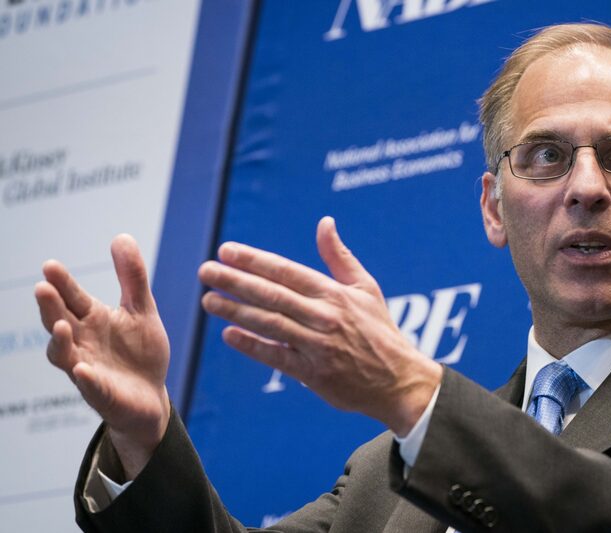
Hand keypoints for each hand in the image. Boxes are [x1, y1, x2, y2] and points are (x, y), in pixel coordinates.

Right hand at [34, 235, 170, 479]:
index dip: (61, 283)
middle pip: (59, 322)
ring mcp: (87, 369)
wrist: (151, 396)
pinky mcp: (101, 394)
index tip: (50, 265)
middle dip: (50, 307)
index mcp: (92, 320)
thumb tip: (121, 236)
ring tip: (61, 326)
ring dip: (60, 341)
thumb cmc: (139, 352)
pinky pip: (91, 388)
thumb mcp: (141, 309)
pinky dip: (87, 380)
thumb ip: (132, 277)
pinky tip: (83, 370)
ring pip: (64, 355)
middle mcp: (82, 342)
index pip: (72, 298)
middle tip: (42, 288)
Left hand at [198, 216, 442, 435]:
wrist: (399, 380)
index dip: (255, 260)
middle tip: (206, 271)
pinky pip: (278, 357)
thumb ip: (339, 257)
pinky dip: (253, 345)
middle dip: (235, 281)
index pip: (287, 271)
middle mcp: (325, 316)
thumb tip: (324, 222)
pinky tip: (230, 335)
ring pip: (270, 323)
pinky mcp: (316, 374)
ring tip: (209, 301)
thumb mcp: (366, 288)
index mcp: (335, 294)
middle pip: (273, 294)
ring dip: (236, 311)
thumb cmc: (379, 331)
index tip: (226, 251)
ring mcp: (319, 346)